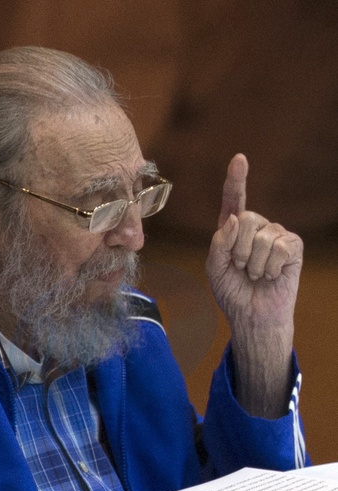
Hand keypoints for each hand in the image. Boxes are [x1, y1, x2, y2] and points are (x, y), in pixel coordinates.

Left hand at [206, 154, 303, 416]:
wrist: (252, 316)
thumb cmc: (232, 292)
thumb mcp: (214, 268)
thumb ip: (218, 243)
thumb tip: (234, 218)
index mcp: (233, 229)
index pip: (234, 200)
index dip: (237, 180)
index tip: (240, 159)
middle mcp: (256, 227)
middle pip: (244, 219)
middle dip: (238, 250)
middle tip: (241, 269)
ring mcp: (275, 234)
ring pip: (260, 236)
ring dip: (253, 263)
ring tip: (255, 275)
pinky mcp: (292, 247)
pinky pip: (278, 247)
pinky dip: (269, 267)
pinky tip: (271, 276)